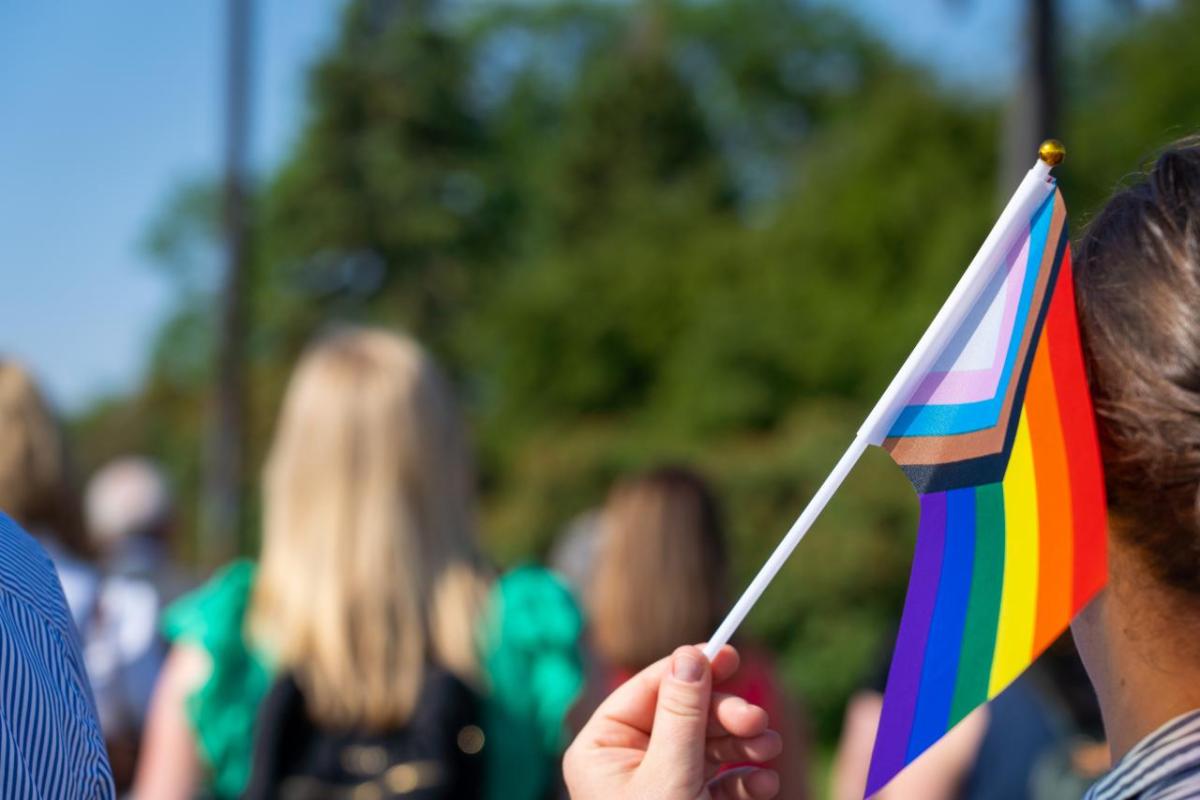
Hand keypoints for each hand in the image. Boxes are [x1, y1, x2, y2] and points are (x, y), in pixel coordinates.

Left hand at [564, 645, 781, 799]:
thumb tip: (690, 655)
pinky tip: (765, 784)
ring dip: (744, 744)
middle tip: (757, 720)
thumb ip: (682, 713)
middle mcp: (628, 763)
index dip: (690, 668)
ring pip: (709, 744)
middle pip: (684, 714)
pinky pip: (720, 780)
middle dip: (726, 715)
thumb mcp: (669, 775)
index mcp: (601, 749)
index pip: (647, 689)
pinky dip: (745, 779)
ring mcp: (661, 787)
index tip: (731, 653)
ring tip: (767, 752)